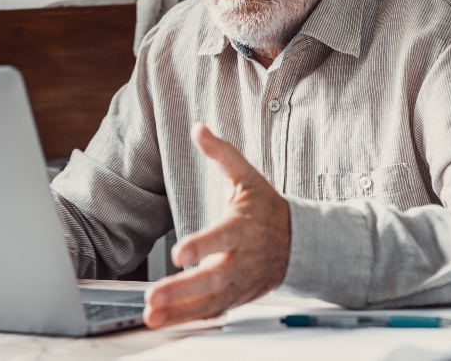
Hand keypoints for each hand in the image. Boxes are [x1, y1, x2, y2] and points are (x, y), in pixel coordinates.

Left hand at [143, 123, 291, 327]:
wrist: (299, 242)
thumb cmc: (266, 208)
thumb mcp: (247, 176)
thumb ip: (221, 154)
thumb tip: (199, 128)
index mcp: (243, 228)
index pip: (223, 238)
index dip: (202, 247)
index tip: (180, 254)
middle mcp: (242, 259)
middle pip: (214, 279)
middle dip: (182, 290)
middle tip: (153, 297)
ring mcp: (241, 282)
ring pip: (211, 301)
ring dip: (179, 311)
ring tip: (151, 315)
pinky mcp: (237, 297)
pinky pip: (212, 312)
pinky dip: (188, 320)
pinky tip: (163, 322)